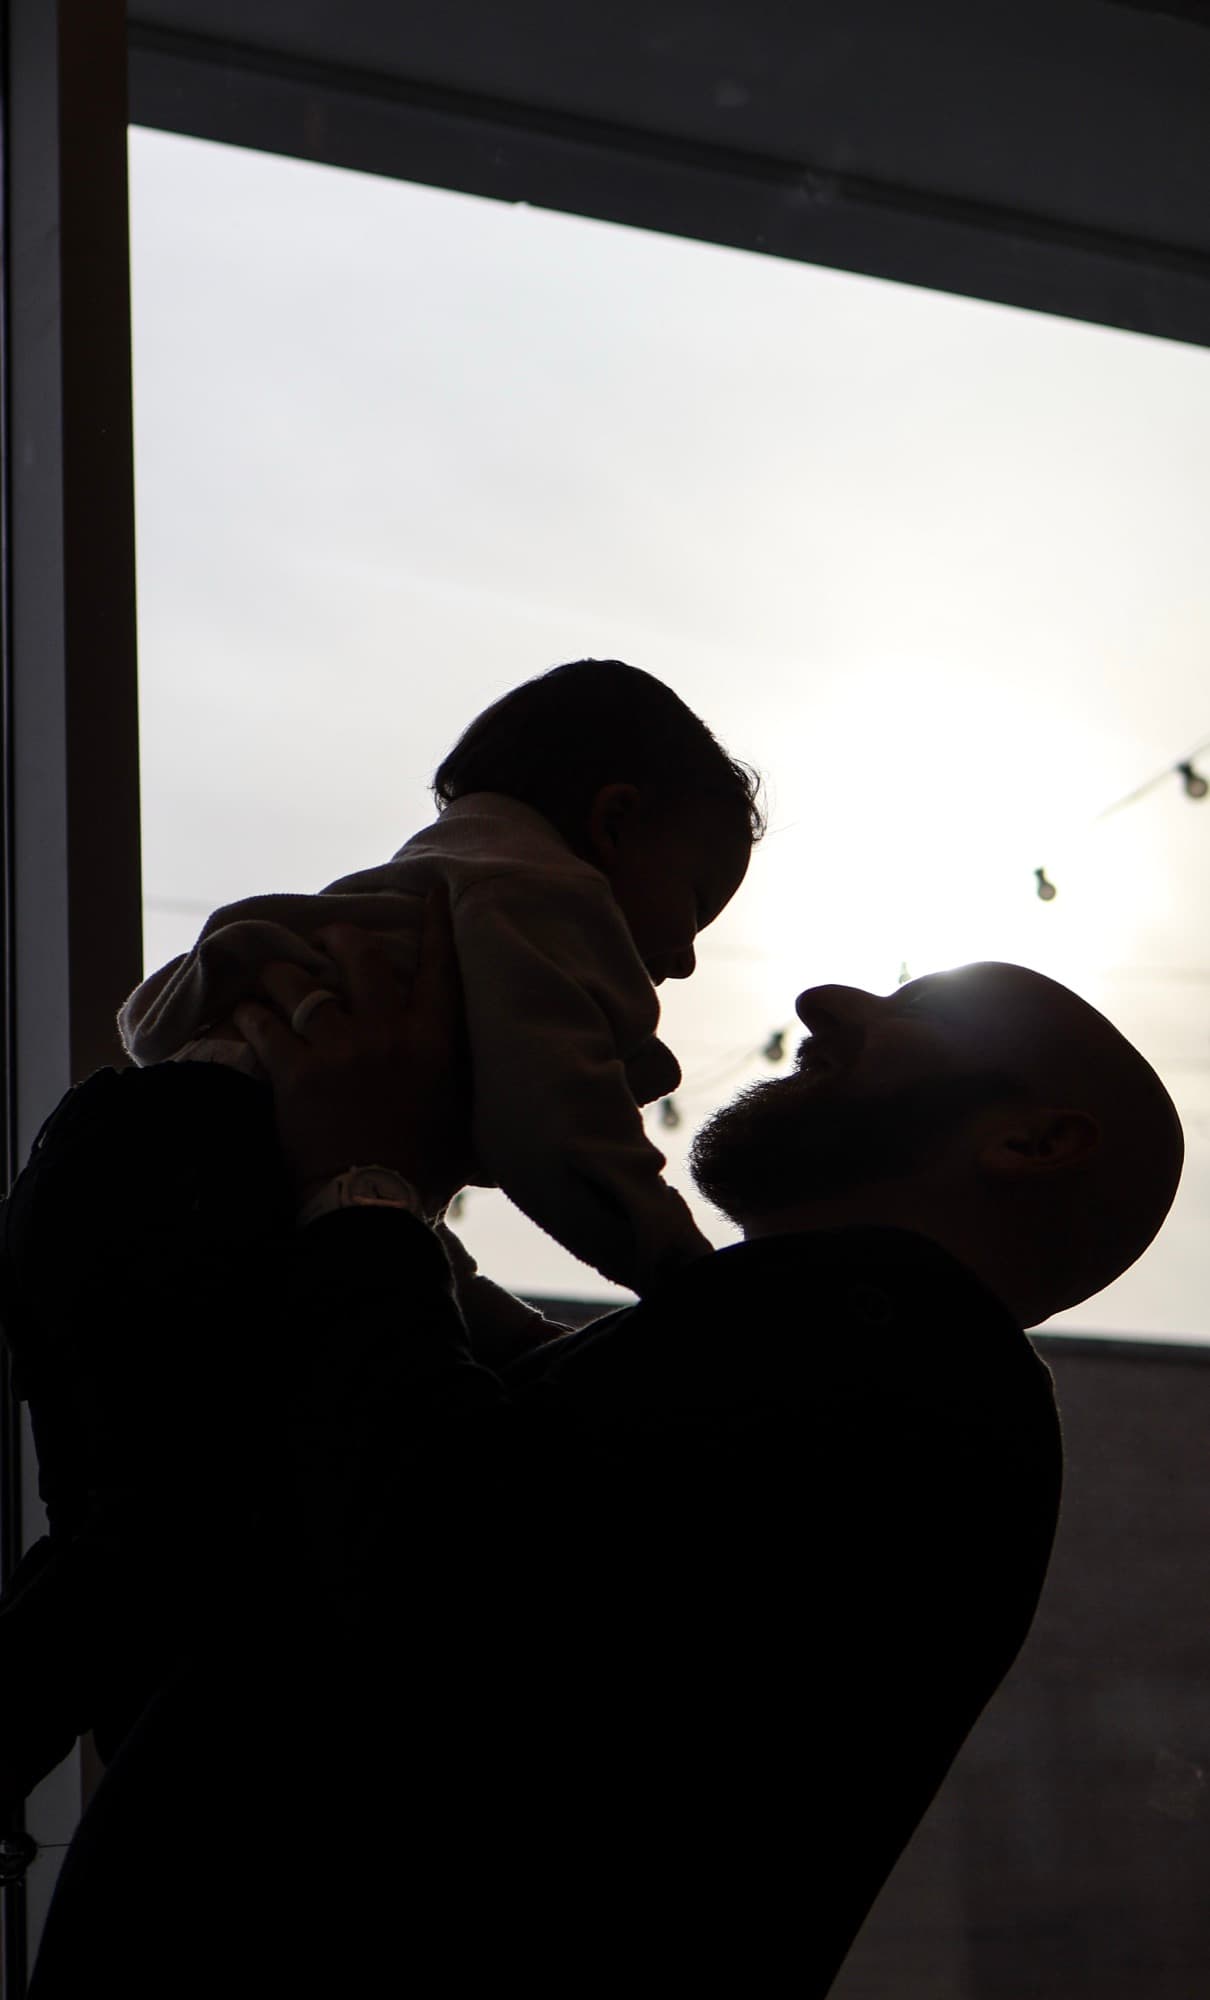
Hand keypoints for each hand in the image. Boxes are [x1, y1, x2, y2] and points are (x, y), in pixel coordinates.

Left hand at [232, 890, 474, 1216]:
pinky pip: (263, 1026)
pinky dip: (250, 1017)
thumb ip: (464, 1096)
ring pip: (301, 986)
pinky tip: (243, 1013)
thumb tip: (489, 1096)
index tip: (428, 893)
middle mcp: (386, 1034)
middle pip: (361, 960)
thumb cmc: (422, 1173)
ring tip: (273, 975)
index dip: (434, 925)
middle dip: (342, 940)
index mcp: (432, 1043)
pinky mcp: (295, 1071)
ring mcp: (338, 1049)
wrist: (371, 1204)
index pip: (439, 969)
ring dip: (284, 976)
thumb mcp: (460, 1126)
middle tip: (330, 937)